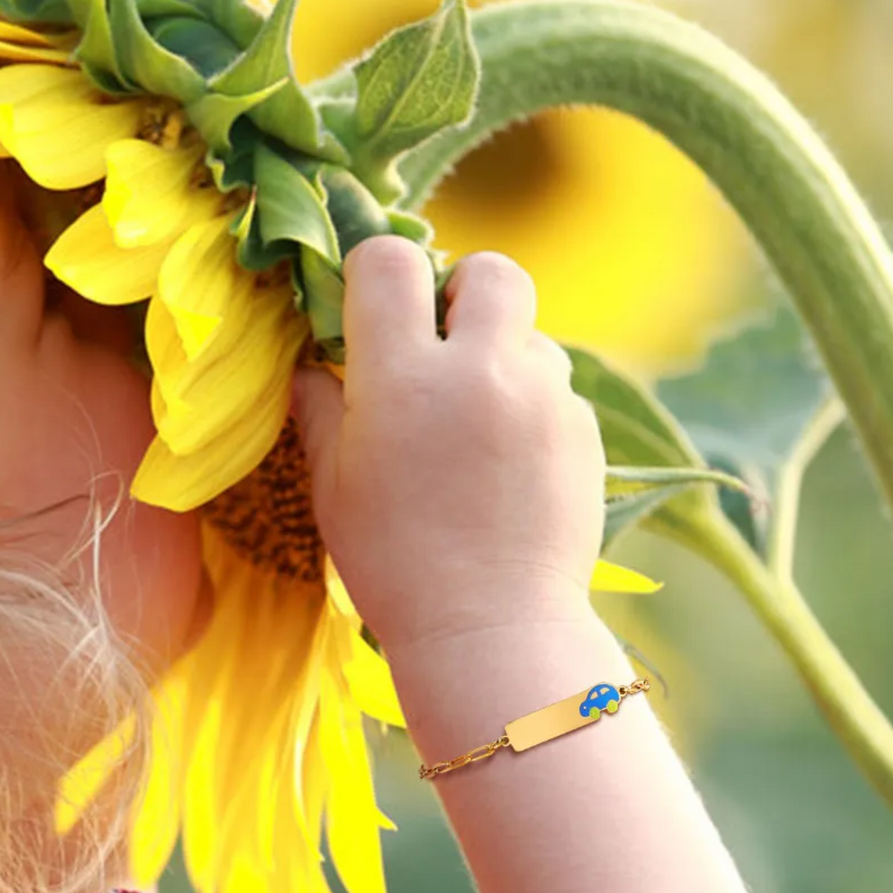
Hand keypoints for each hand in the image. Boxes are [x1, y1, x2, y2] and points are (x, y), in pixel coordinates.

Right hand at [290, 237, 606, 655]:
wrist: (491, 630)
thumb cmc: (393, 565)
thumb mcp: (335, 488)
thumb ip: (321, 411)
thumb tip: (309, 367)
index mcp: (403, 377)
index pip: (391, 262)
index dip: (377, 275)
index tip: (371, 312)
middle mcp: (481, 370)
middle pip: (490, 271)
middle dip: (463, 292)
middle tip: (443, 346)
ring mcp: (543, 398)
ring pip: (530, 335)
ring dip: (503, 358)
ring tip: (477, 425)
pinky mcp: (584, 432)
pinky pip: (556, 391)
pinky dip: (532, 410)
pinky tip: (509, 470)